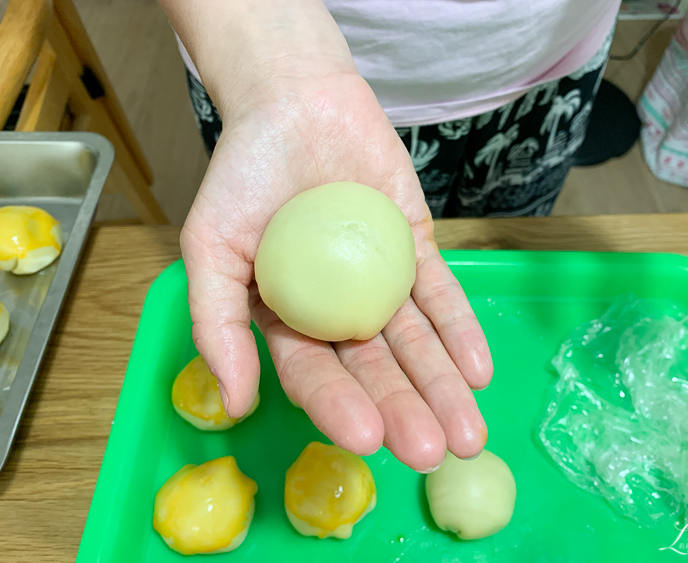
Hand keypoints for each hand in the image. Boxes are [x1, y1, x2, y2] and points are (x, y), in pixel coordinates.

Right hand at [181, 73, 491, 472]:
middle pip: (375, 369)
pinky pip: (440, 294)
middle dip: (404, 411)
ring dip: (443, 386)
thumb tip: (235, 403)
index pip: (315, 374)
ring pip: (415, 342)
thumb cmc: (244, 174)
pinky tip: (477, 370)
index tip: (366, 438)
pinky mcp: (415, 250)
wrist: (294, 102)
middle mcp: (338, 310)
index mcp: (288, 319)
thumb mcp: (210, 248)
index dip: (338, 406)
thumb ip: (217, 324)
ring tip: (467, 433)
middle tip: (431, 451)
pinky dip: (460, 329)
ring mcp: (381, 282)